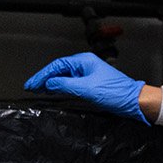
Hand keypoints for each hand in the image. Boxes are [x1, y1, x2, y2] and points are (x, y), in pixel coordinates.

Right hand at [24, 52, 147, 123]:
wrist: (133, 101)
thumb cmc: (116, 92)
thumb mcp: (86, 89)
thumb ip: (65, 85)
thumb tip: (49, 84)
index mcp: (83, 61)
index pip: (57, 66)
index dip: (42, 75)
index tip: (31, 84)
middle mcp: (84, 65)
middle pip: (58, 70)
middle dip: (43, 78)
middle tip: (30, 87)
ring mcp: (87, 75)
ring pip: (63, 77)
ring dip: (50, 83)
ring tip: (37, 90)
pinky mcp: (90, 84)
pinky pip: (69, 84)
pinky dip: (59, 88)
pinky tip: (53, 92)